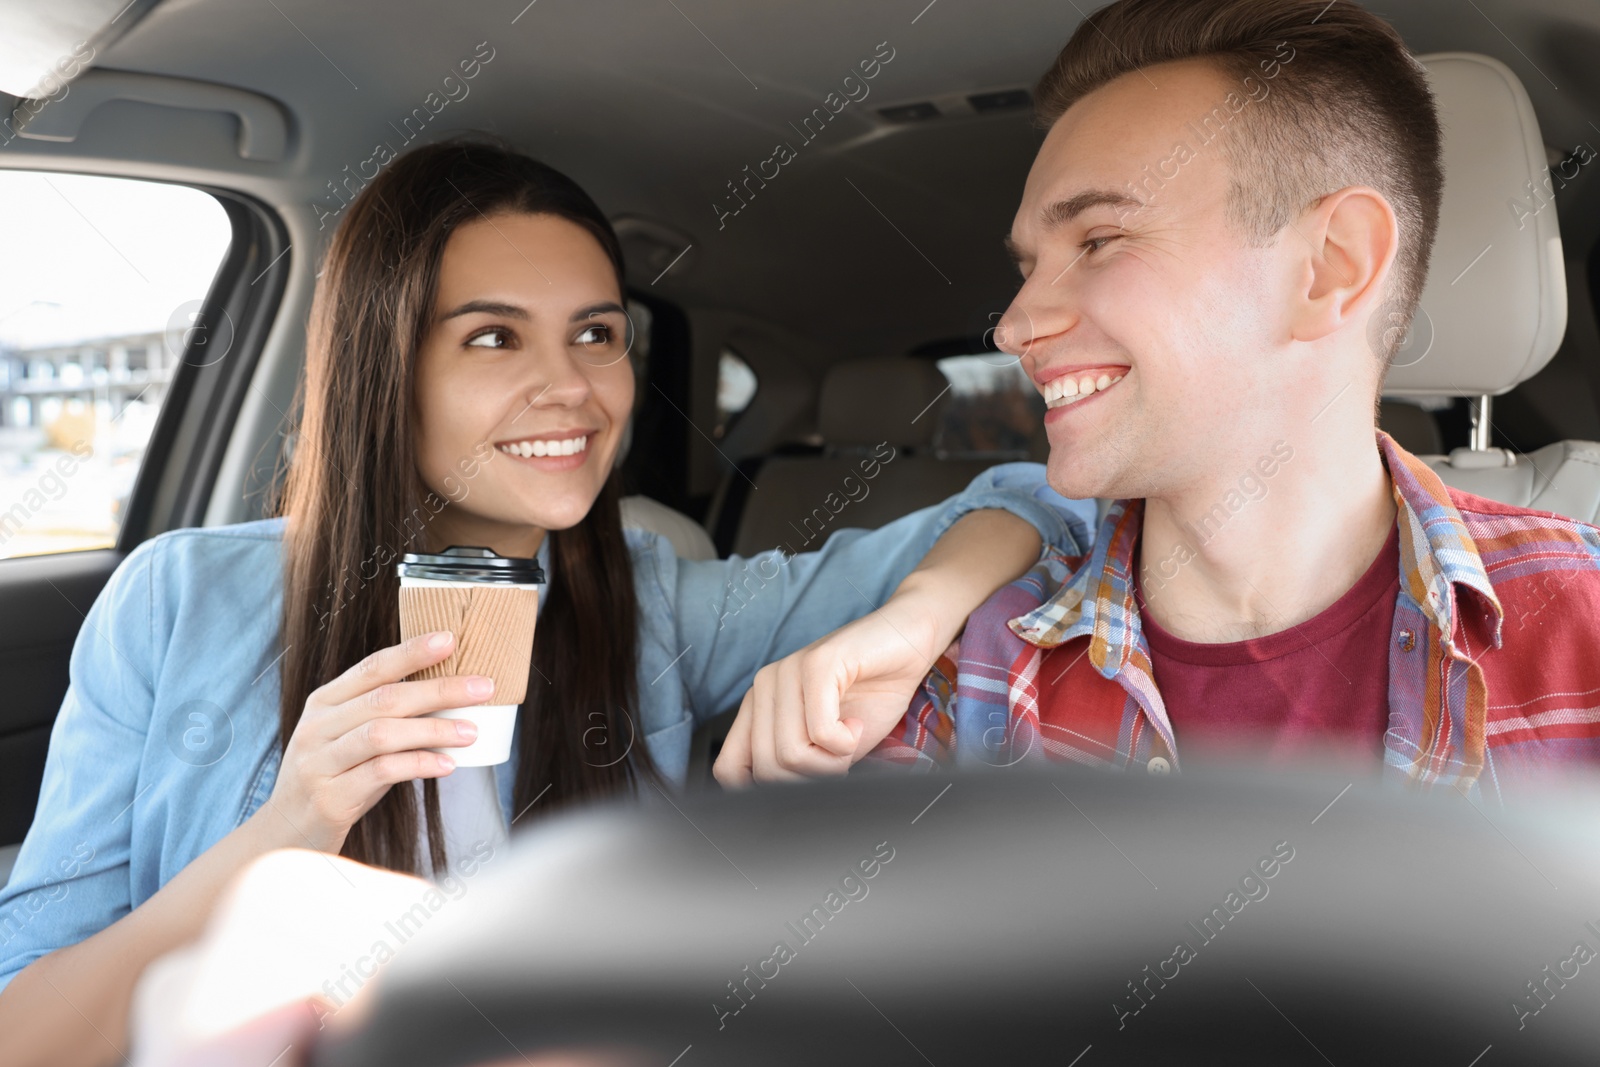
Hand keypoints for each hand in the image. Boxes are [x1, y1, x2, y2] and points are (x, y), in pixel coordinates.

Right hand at [257, 631, 491, 852]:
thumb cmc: (335, 778)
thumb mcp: (349, 738)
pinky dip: (418, 764)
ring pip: (383, 733)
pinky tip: (448, 765)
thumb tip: (451, 694)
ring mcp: (319, 762)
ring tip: (472, 731)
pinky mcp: (330, 797)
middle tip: (484, 687)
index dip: (411, 652)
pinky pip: (381, 772)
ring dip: (434, 729)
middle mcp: (317, 728)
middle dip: (439, 690)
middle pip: (385, 698)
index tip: (450, 639)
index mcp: (323, 703)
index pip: (371, 668)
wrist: (287, 834)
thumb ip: (384, 715)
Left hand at [713, 597, 943, 786]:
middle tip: (840, 756)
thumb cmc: (871, 693)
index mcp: (758, 707)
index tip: (807, 784)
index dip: (765, 792)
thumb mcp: (826, 743)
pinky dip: (846, 743)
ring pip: (790, 753)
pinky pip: (820, 731)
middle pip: (767, 769)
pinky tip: (856, 724)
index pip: (729, 769)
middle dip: (812, 777)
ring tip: (850, 737)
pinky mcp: (816, 663)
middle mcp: (763, 687)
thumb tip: (778, 807)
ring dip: (832, 762)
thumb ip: (797, 765)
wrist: (908, 642)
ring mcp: (786, 672)